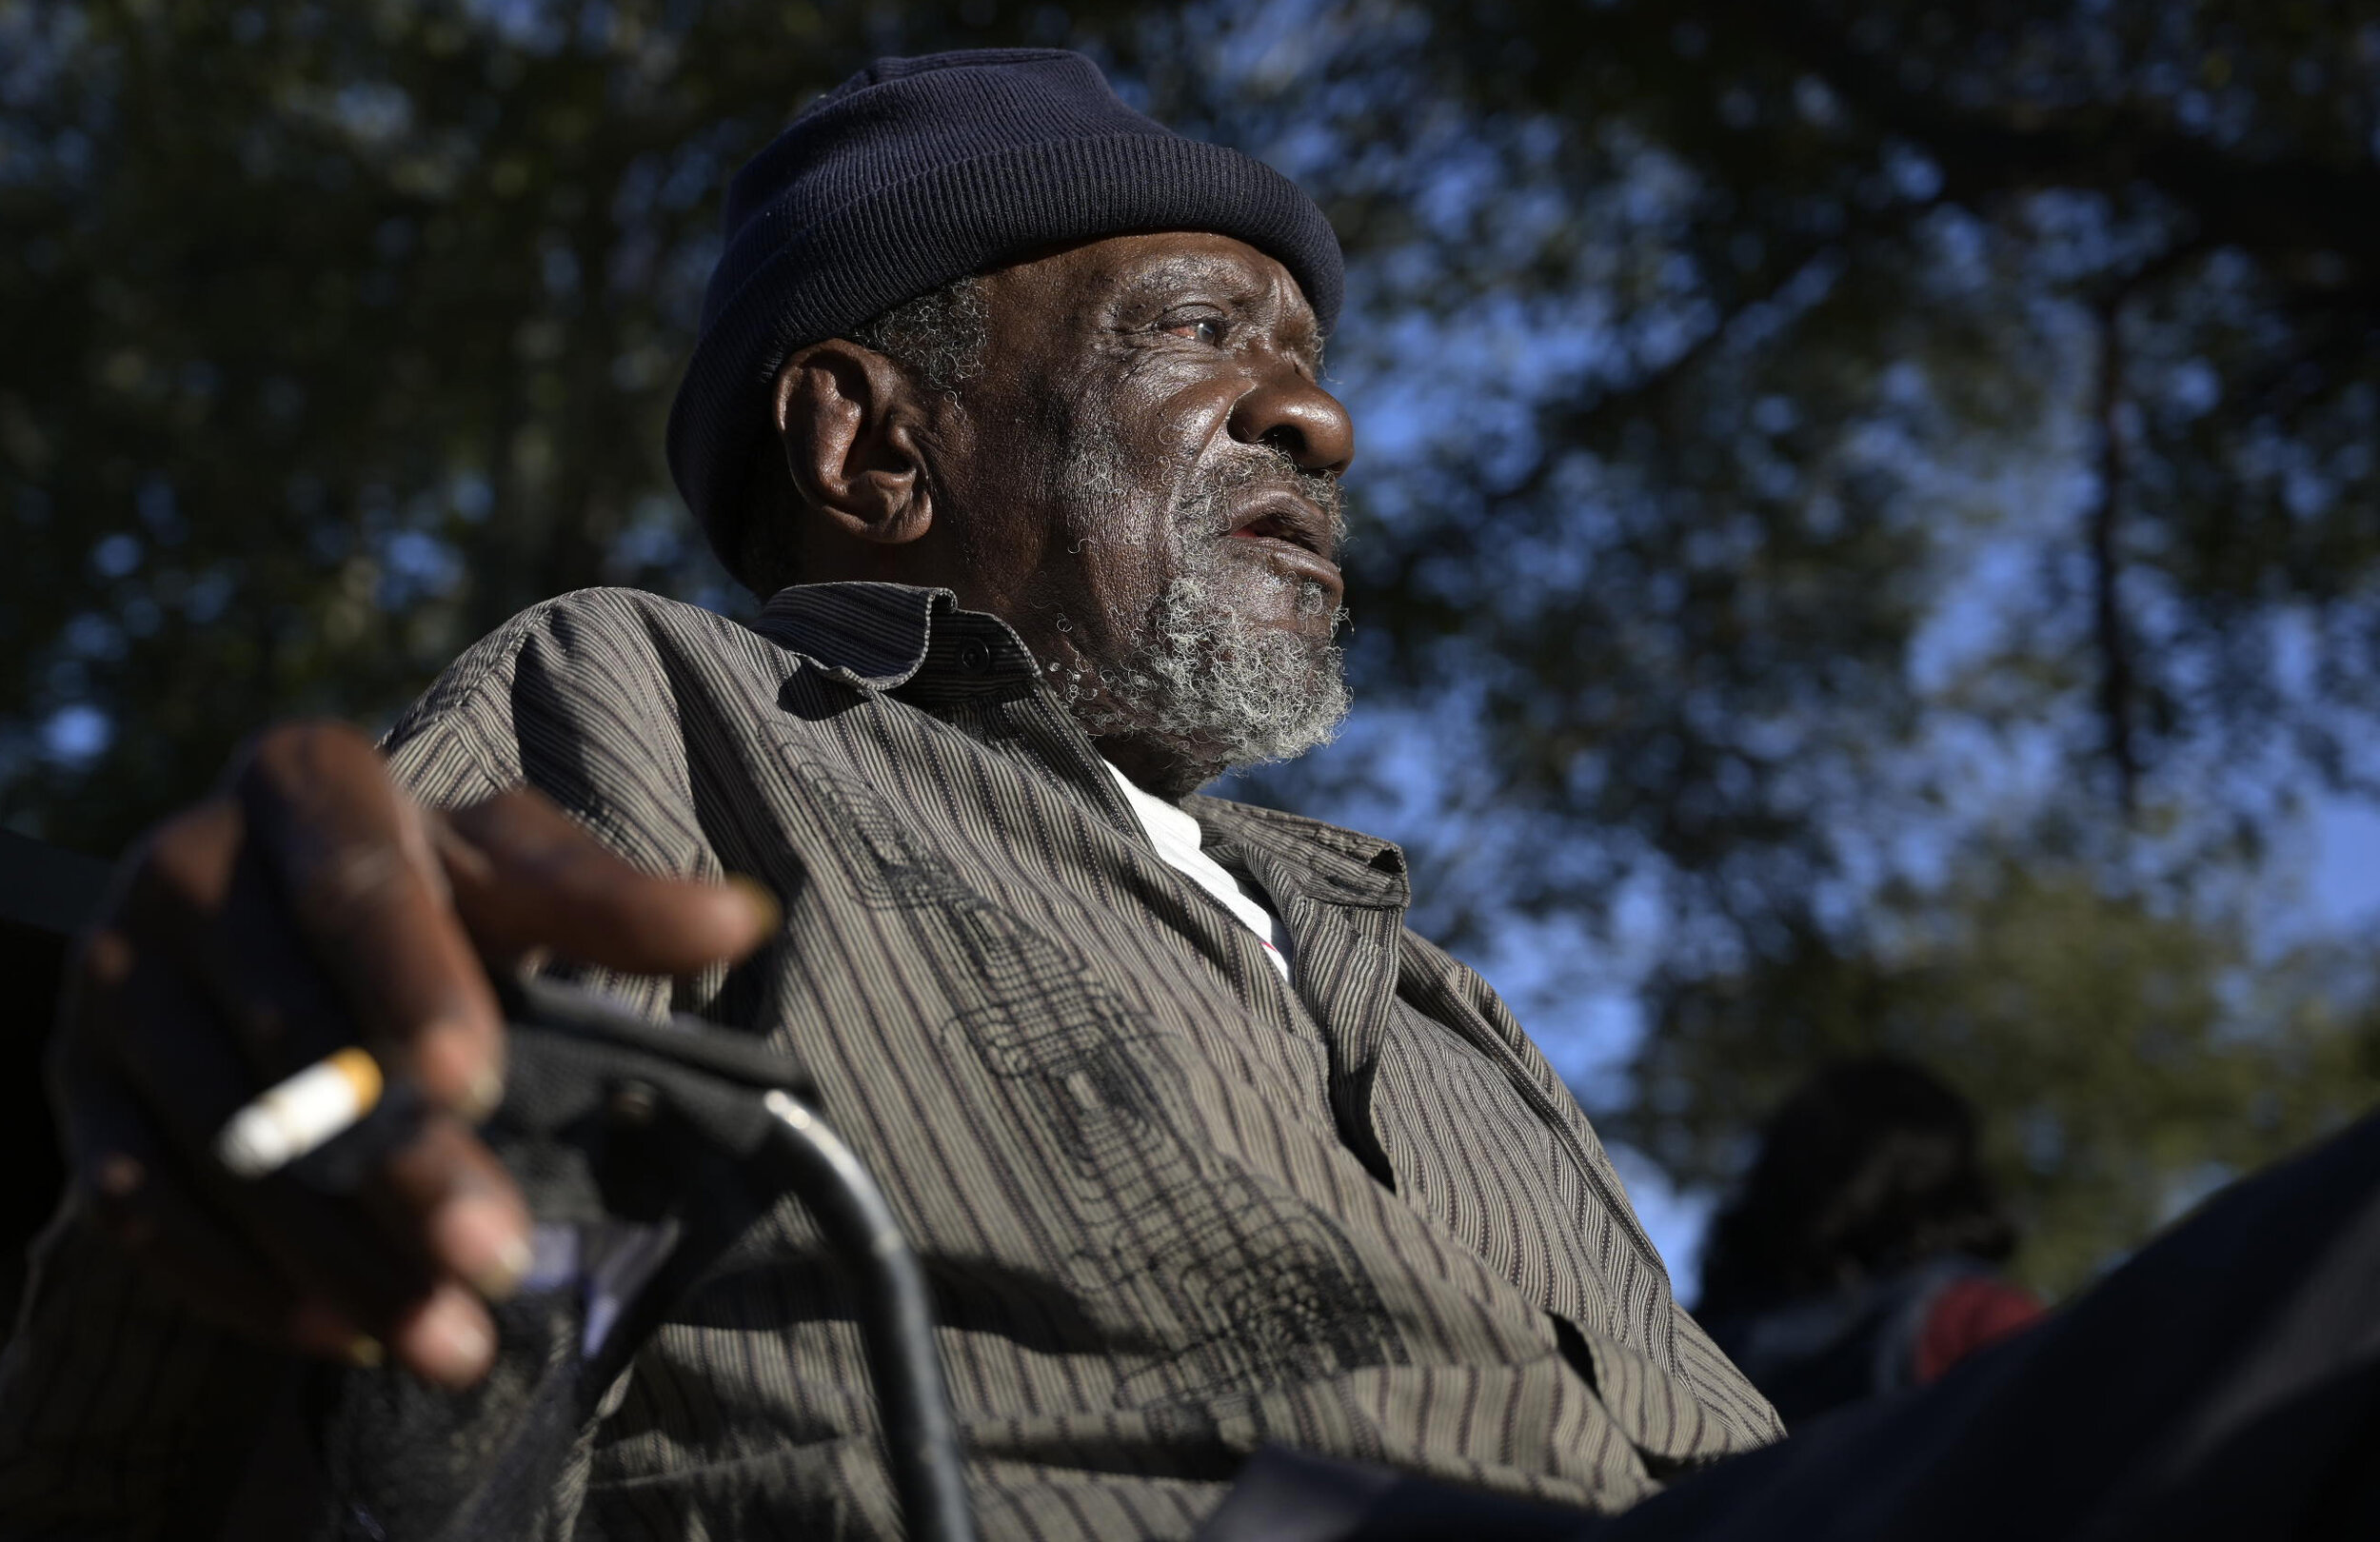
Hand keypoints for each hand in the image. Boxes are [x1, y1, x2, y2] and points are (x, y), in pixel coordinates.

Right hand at [54, 722, 776, 1386]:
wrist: (266, 910)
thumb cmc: (422, 884)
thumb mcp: (509, 868)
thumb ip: (609, 902)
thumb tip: (743, 918)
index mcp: (301, 782)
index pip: (356, 886)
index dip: (413, 986)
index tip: (479, 1086)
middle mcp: (185, 867)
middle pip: (293, 1031)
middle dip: (401, 1157)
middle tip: (498, 1253)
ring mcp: (117, 980)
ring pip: (223, 1137)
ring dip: (339, 1251)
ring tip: (449, 1335)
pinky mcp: (79, 1084)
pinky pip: (139, 1201)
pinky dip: (241, 1280)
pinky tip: (343, 1335)